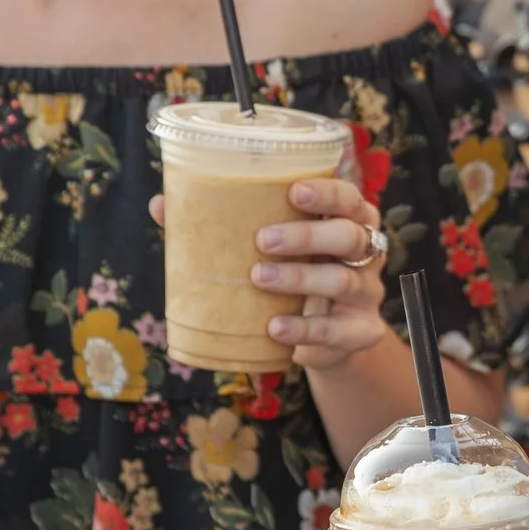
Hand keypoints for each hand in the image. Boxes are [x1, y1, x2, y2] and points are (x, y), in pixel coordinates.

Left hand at [148, 178, 385, 371]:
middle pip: (349, 237)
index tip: (293, 191)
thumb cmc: (294, 273)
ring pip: (342, 281)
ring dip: (299, 279)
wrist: (329, 338)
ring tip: (259, 279)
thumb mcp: (273, 248)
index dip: (327, 193)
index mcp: (347, 221)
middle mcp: (365, 254)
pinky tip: (276, 329)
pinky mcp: (360, 332)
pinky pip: (338, 332)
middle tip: (261, 241)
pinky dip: (305, 330)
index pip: (349, 198)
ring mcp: (366, 295)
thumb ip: (224, 225)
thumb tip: (162, 204)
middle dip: (307, 236)